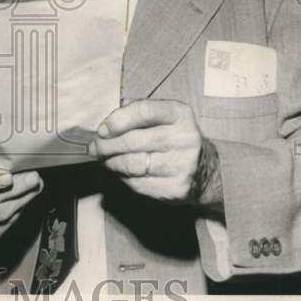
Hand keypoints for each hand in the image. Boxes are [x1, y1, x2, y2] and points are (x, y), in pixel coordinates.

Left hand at [90, 99, 222, 208]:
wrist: (205, 171)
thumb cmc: (174, 138)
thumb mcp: (164, 116)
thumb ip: (137, 111)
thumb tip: (107, 123)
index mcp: (180, 114)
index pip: (144, 111)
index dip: (118, 120)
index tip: (103, 129)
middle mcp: (184, 138)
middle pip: (133, 140)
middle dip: (107, 145)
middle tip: (95, 148)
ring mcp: (182, 165)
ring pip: (132, 164)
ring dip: (111, 162)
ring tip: (104, 160)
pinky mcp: (176, 188)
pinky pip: (138, 183)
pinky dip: (123, 178)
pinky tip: (120, 172)